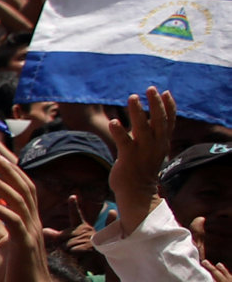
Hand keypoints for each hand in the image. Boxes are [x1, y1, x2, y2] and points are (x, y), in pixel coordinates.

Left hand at [113, 86, 177, 227]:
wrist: (137, 193)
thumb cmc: (141, 170)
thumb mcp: (150, 150)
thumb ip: (150, 135)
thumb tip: (146, 119)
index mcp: (162, 143)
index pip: (169, 121)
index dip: (169, 106)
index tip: (166, 91)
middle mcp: (155, 145)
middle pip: (159, 121)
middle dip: (156, 104)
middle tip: (150, 88)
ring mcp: (142, 152)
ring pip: (142, 128)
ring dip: (137, 112)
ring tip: (132, 97)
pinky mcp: (128, 158)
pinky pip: (124, 142)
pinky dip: (119, 131)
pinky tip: (113, 121)